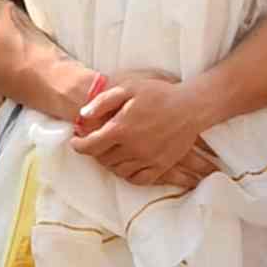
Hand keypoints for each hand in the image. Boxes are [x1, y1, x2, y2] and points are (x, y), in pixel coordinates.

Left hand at [72, 73, 217, 187]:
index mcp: (121, 128)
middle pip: (103, 159)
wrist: (190, 107)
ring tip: (110, 152)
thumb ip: (103, 101)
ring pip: (119, 170)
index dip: (79, 146)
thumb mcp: (128, 88)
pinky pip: (139, 179)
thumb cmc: (158, 94)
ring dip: (110, 163)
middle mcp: (133, 148)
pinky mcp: (161, 165)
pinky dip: (129, 175)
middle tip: (95, 143)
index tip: (76, 142)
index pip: (91, 146)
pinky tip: (127, 165)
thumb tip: (82, 115)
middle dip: (95, 152)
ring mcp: (148, 159)